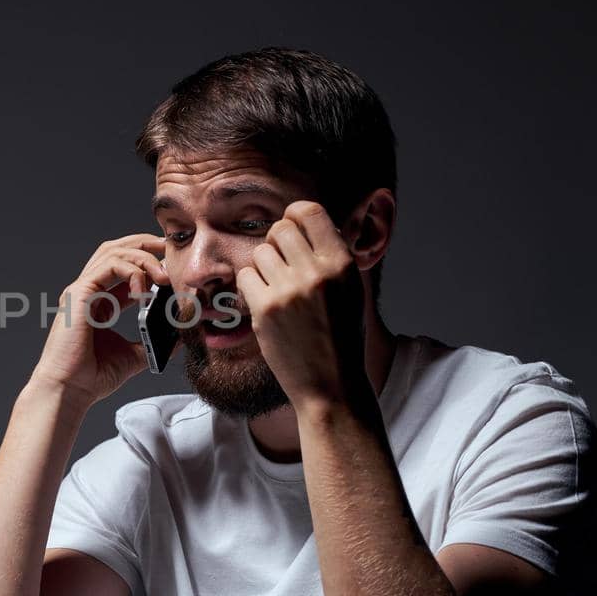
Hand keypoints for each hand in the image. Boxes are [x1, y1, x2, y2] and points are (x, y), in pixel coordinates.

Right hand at [31, 233, 169, 406]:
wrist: (70, 390)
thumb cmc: (91, 377)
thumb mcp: (133, 355)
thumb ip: (152, 342)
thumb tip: (178, 337)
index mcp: (98, 302)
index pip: (123, 267)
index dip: (148, 260)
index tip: (171, 266)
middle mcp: (88, 291)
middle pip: (115, 250)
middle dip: (145, 244)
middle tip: (169, 250)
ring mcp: (82, 290)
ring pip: (113, 252)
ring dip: (143, 257)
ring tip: (163, 275)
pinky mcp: (79, 294)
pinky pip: (109, 266)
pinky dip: (132, 270)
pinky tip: (145, 287)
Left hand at [235, 200, 367, 412]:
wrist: (332, 385)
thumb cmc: (341, 336)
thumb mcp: (351, 289)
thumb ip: (330, 255)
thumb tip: (303, 222)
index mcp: (343, 263)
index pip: (309, 211)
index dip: (294, 216)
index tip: (292, 229)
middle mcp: (317, 272)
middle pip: (279, 229)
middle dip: (276, 242)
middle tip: (281, 264)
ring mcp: (289, 290)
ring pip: (259, 252)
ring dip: (262, 266)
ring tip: (276, 288)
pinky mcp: (266, 309)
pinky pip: (245, 276)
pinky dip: (250, 286)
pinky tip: (264, 302)